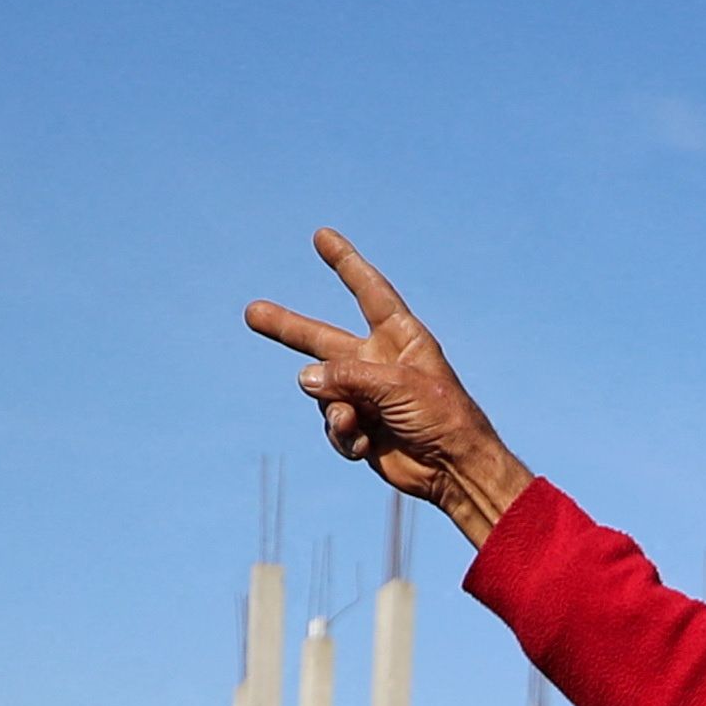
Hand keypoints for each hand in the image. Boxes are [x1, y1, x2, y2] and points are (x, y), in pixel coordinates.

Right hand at [241, 227, 538, 547]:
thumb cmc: (440, 416)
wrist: (453, 468)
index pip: (368, 291)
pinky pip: (333, 425)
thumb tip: (304, 378)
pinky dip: (343, 436)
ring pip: (323, 391)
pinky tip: (365, 446)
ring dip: (336, 409)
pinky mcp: (360, 427)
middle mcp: (378, 361)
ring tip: (357, 422)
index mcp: (400, 337)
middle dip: (287, 327)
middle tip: (252, 312)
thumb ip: (347, 375)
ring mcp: (366, 394)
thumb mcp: (395, 385)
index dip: (345, 263)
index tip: (322, 236)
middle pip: (322, 338)